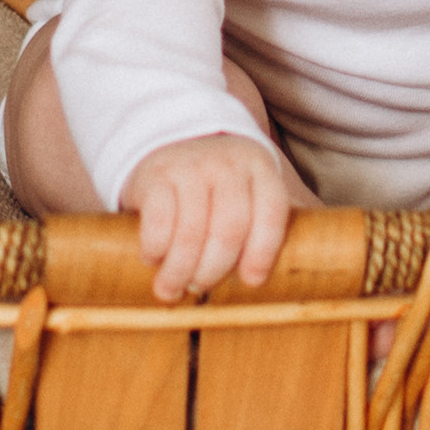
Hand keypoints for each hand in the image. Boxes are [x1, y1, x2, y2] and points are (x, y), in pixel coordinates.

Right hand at [123, 132, 294, 300]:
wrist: (170, 140)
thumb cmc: (216, 184)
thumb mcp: (247, 188)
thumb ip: (262, 222)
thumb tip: (277, 274)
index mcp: (259, 168)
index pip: (272, 212)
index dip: (263, 252)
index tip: (250, 282)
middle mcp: (228, 164)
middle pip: (230, 228)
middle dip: (214, 269)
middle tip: (200, 288)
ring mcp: (191, 166)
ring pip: (191, 230)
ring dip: (180, 269)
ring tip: (171, 288)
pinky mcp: (156, 174)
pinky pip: (159, 221)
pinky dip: (155, 248)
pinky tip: (152, 259)